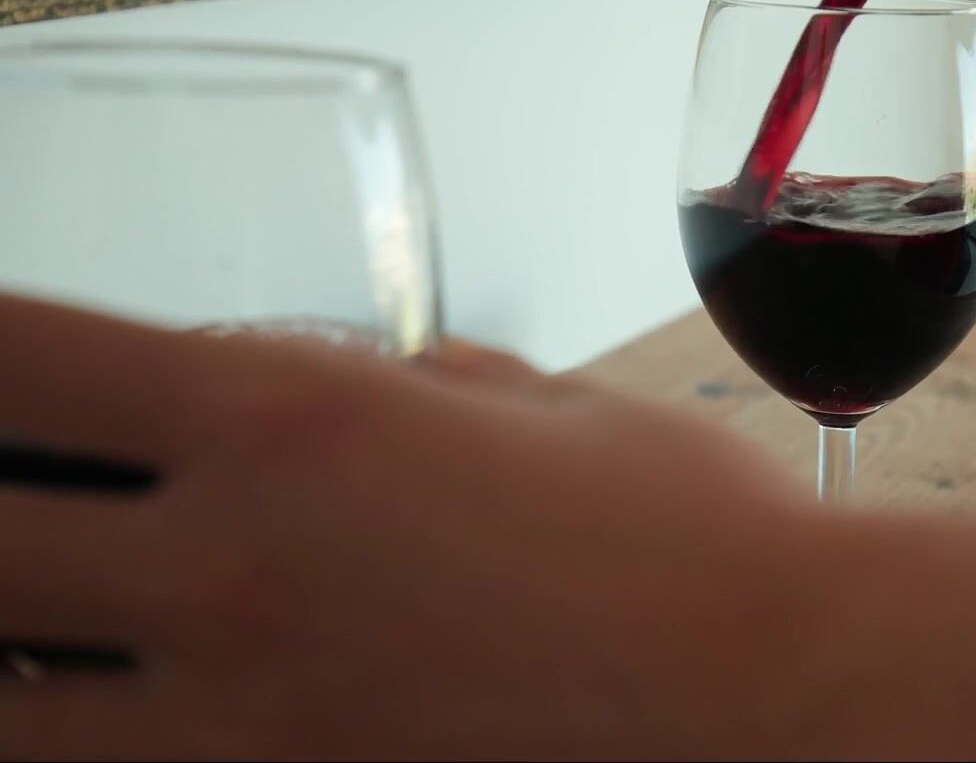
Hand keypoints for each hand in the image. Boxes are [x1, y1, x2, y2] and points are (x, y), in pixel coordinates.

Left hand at [0, 294, 818, 759]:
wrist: (788, 696)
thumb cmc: (697, 540)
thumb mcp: (551, 411)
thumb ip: (419, 385)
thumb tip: (369, 383)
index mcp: (296, 424)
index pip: (17, 359)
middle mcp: (236, 571)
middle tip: (21, 506)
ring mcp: (247, 723)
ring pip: (3, 717)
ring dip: (16, 663)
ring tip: (61, 636)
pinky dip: (100, 745)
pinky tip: (143, 718)